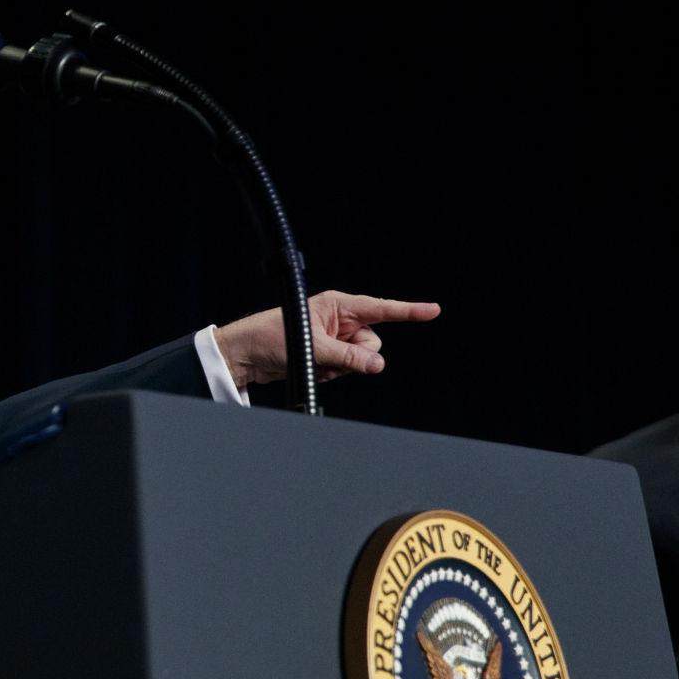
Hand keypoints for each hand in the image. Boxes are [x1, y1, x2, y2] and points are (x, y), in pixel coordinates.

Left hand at [215, 291, 440, 390]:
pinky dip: (333, 373)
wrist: (245, 355)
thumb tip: (377, 366)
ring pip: (361, 359)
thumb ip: (348, 358)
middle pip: (372, 343)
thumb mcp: (313, 348)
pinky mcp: (328, 355)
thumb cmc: (270, 338)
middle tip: (330, 356)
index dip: (408, 311)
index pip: (380, 308)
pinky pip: (346, 369)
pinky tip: (313, 368)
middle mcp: (339, 320)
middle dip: (357, 355)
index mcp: (337, 305)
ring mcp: (335, 339)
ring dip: (342, 367)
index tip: (434, 310)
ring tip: (316, 361)